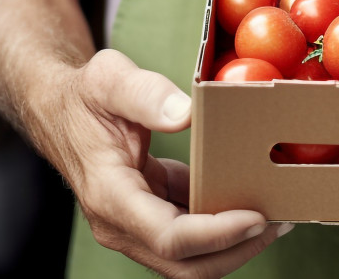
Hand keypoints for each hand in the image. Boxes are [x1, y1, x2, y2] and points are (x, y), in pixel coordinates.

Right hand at [33, 48, 291, 277]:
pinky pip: (189, 235)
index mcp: (110, 195)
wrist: (58, 110)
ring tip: (276, 214)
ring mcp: (134, 226)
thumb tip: (187, 112)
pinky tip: (251, 199)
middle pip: (185, 265)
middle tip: (279, 220)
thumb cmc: (83, 95)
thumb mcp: (109, 78)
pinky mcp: (148, 216)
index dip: (216, 235)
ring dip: (233, 245)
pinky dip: (221, 226)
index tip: (256, 216)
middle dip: (236, 251)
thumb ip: (145, 93)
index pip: (168, 237)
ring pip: (190, 260)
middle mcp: (120, 223)